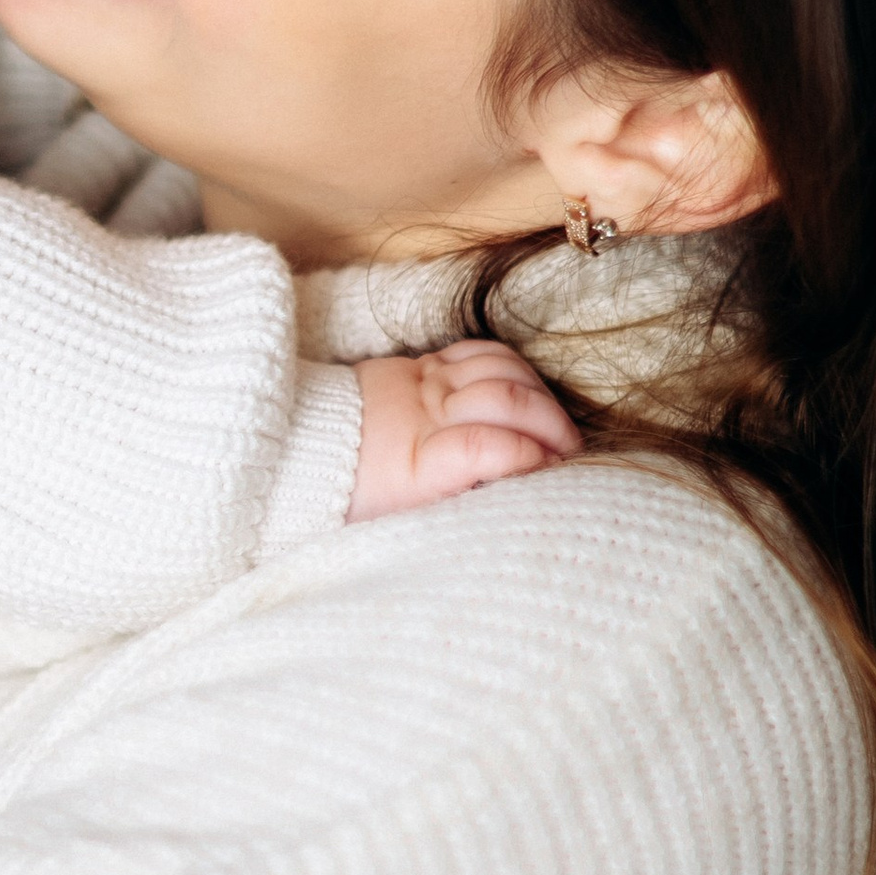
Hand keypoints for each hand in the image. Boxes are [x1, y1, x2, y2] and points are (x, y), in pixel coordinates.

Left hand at [347, 341, 580, 521]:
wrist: (305, 449)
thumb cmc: (357, 499)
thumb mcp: (400, 523)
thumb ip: (454, 509)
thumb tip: (511, 508)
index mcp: (415, 465)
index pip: (487, 447)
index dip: (529, 457)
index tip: (550, 473)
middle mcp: (423, 416)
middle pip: (504, 402)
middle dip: (551, 426)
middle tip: (571, 452)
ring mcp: (425, 383)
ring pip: (501, 370)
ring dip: (541, 395)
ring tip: (556, 425)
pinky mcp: (423, 364)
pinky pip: (483, 351)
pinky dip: (516, 369)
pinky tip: (530, 391)